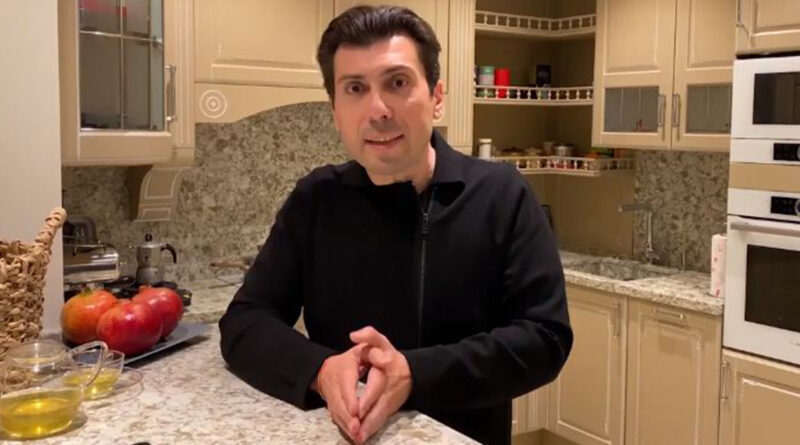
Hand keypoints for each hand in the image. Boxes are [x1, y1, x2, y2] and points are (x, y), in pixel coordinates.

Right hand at [314, 344, 367, 440]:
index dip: (350, 399)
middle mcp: (334, 382)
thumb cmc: (352, 358)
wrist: (326, 368)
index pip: (346, 385)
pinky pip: (335, 416)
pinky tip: (351, 435)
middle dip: (348, 417)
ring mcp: (331, 395)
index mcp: (344, 368)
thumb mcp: (363, 349)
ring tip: (355, 435)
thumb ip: (374, 346)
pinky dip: (343, 426)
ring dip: (345, 424)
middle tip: (356, 429)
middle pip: (339, 402)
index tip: (356, 411)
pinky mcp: (331, 405)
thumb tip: (386, 360)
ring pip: (337, 411)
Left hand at [349, 326, 411, 443]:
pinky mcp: (389, 409)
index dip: (367, 399)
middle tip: (355, 431)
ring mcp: (390, 401)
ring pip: (378, 416)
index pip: (376, 386)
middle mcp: (389, 389)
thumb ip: (369, 336)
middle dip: (366, 420)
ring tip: (357, 439)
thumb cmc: (390, 355)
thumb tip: (354, 335)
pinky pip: (379, 420)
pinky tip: (361, 438)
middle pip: (378, 407)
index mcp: (388, 371)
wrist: (410, 371)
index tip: (356, 410)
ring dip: (368, 429)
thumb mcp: (381, 342)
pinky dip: (370, 430)